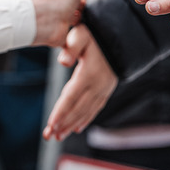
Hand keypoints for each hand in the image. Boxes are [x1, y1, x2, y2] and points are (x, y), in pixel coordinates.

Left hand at [30, 0, 100, 47]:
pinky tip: (88, 36)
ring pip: (75, 16)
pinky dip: (79, 35)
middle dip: (86, 0)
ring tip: (95, 19)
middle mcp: (61, 0)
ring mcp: (62, 17)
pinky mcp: (62, 33)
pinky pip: (73, 34)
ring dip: (83, 16)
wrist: (48, 18)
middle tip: (97, 2)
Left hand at [42, 24, 116, 140]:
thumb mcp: (82, 34)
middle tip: (49, 136)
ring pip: (86, 112)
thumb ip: (72, 45)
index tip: (51, 125)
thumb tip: (62, 61)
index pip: (71, 96)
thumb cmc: (96, 33)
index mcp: (89, 73)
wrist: (121, 37)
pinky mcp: (106, 90)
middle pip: (77, 109)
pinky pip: (95, 109)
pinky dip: (85, 119)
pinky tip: (76, 128)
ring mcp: (103, 89)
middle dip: (63, 123)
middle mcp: (98, 85)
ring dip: (72, 125)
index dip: (61, 111)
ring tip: (58, 136)